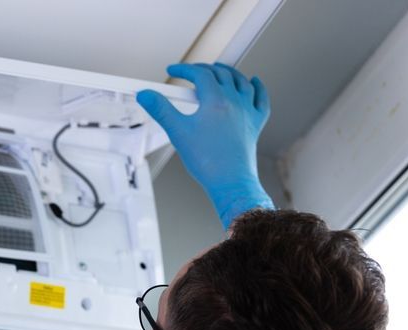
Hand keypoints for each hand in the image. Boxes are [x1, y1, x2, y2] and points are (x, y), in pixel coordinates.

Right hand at [137, 62, 273, 227]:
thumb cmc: (207, 160)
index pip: (199, 74)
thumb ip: (161, 109)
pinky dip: (257, 87)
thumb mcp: (177, 132)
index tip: (173, 71)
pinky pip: (261, 99)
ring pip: (241, 81)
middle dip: (203, 69)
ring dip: (228, 72)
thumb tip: (146, 95)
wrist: (230, 180)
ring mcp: (248, 111)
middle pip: (220, 73)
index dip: (183, 70)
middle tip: (190, 73)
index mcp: (216, 100)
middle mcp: (234, 101)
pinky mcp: (255, 123)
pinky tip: (253, 82)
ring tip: (218, 71)